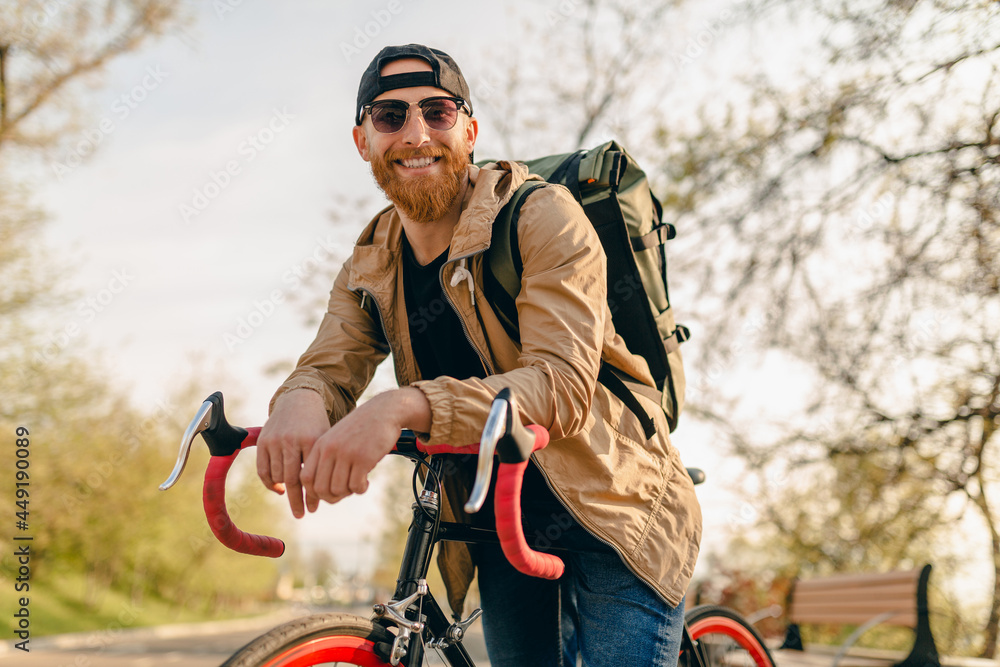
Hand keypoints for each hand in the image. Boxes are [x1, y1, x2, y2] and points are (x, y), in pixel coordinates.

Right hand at [257, 389, 329, 517]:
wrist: (299, 400)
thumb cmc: (316, 425)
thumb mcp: (325, 440)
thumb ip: (323, 465)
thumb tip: (325, 496)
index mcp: (312, 440)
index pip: (311, 476)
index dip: (312, 495)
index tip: (313, 509)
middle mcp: (292, 440)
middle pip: (293, 480)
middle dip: (297, 500)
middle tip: (301, 514)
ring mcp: (275, 440)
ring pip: (278, 476)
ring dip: (284, 489)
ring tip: (292, 495)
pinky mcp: (262, 441)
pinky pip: (263, 470)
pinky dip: (270, 482)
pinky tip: (279, 487)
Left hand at [300, 387, 430, 508]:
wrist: (384, 411)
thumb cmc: (361, 429)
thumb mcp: (337, 439)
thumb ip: (327, 459)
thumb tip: (321, 492)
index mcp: (321, 445)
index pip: (305, 478)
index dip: (314, 492)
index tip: (328, 493)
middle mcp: (330, 449)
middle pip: (320, 489)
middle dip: (332, 497)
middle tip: (345, 492)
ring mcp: (346, 453)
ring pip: (338, 490)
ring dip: (348, 493)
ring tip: (357, 484)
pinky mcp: (364, 458)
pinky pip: (356, 486)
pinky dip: (360, 489)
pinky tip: (366, 482)